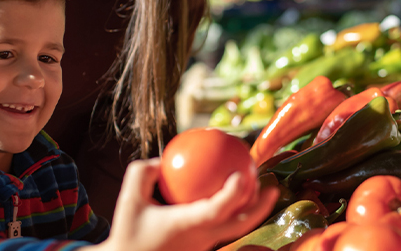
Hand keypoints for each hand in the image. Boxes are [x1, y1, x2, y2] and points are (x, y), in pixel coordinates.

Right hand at [89, 158, 277, 250]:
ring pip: (237, 229)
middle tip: (273, 187)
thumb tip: (162, 158)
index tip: (242, 174)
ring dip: (253, 212)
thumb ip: (143, 173)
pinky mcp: (203, 249)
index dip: (233, 194)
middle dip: (262, 208)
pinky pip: (225, 229)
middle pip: (241, 226)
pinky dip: (234, 214)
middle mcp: (202, 238)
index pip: (217, 210)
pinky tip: (233, 197)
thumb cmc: (128, 232)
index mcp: (187, 225)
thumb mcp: (127, 199)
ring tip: (261, 189)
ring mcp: (205, 246)